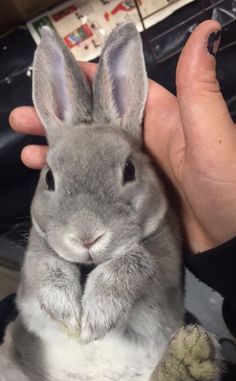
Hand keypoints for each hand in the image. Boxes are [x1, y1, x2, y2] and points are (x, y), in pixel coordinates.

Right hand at [9, 21, 235, 252]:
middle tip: (21, 119)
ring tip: (28, 153)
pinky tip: (51, 183)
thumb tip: (205, 30)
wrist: (231, 241)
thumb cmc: (227, 185)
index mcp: (161, 120)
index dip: (85, 80)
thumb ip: (199, 90)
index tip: (52, 75)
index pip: (116, 91)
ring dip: (59, 152)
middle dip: (58, 119)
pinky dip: (74, 181)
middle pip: (93, 123)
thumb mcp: (212, 136)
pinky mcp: (129, 198)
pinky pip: (95, 183)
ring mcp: (133, 172)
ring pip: (89, 154)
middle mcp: (143, 142)